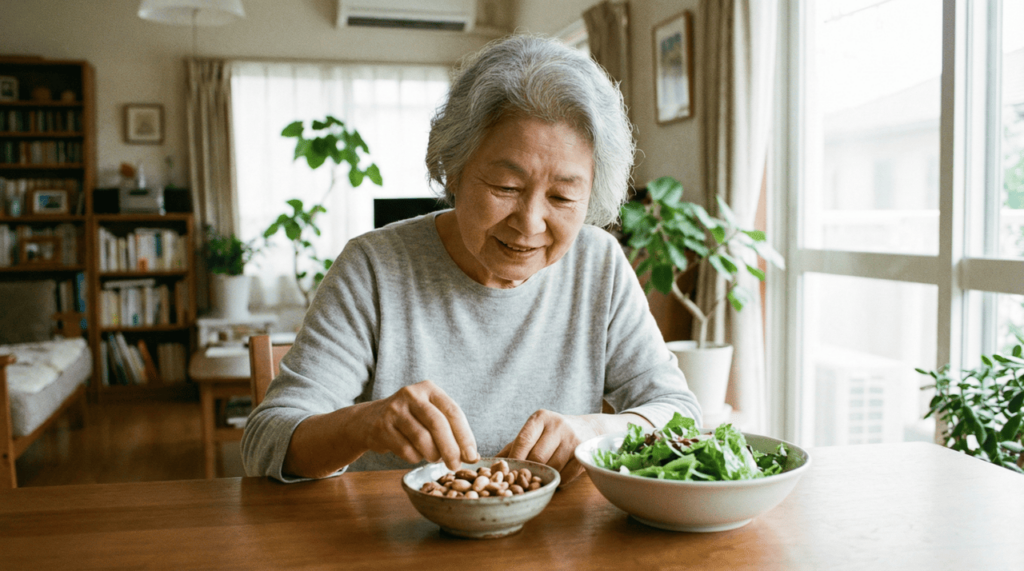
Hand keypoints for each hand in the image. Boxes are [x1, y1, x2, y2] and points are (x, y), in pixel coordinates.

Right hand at [360, 380, 478, 469]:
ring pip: (422, 439)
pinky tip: (414, 453)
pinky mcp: (382, 427)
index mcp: (429, 389)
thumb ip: (451, 431)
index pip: (453, 411)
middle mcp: (411, 395)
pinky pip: (406, 450)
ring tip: (433, 457)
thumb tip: (473, 457)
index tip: (471, 455)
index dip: (465, 436)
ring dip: (432, 455)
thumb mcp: (430, 415)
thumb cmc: (410, 420)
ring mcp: (395, 410)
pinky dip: (415, 457)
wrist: (369, 420)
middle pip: (438, 424)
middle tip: (455, 465)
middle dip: (450, 449)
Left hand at [497, 410, 596, 485]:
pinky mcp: (583, 454)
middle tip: (522, 480)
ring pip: (552, 467)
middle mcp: (558, 426)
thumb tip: (487, 464)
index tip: (508, 471)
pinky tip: (555, 476)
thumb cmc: (552, 434)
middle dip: (528, 470)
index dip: (514, 459)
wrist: (587, 429)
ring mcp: (573, 439)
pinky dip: (558, 480)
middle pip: (537, 456)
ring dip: (544, 477)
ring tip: (538, 479)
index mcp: (540, 418)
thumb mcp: (533, 433)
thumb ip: (512, 448)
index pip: (523, 440)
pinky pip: (566, 475)